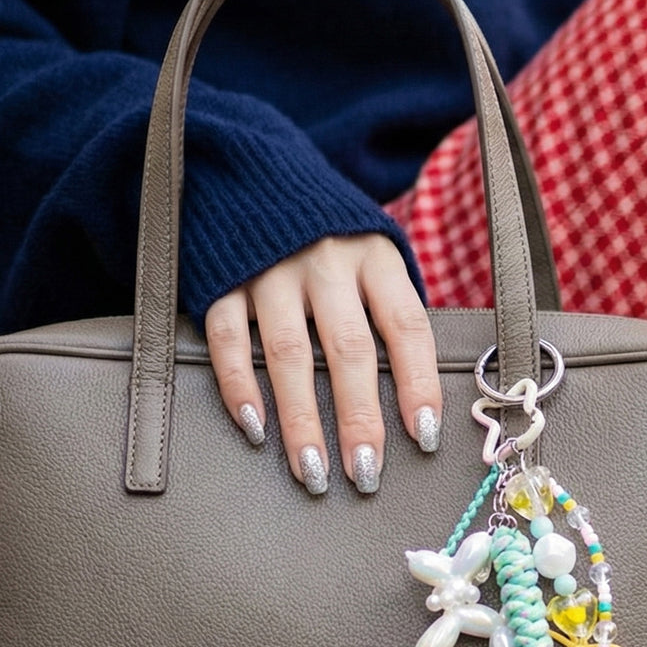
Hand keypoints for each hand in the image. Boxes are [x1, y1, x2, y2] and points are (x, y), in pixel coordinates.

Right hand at [203, 234, 440, 494]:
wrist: (250, 172)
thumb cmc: (329, 235)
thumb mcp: (373, 253)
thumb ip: (390, 308)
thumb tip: (417, 393)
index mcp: (376, 258)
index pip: (407, 327)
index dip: (418, 384)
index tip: (424, 436)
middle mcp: (327, 263)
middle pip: (349, 349)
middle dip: (359, 418)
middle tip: (365, 474)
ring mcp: (270, 270)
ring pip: (289, 354)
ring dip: (301, 419)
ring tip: (313, 471)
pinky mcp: (222, 280)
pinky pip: (229, 339)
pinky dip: (240, 385)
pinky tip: (255, 427)